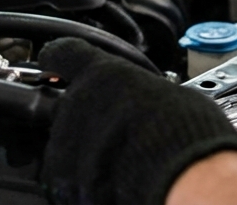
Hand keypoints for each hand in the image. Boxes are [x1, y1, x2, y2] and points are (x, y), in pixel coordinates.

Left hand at [38, 38, 236, 204]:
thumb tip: (148, 100)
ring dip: (88, 153)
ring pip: (68, 146)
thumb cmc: (181, 131)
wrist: (178, 177)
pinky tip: (116, 181)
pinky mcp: (63, 183)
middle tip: (118, 132)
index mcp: (100, 74)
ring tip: (123, 161)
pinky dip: (88, 182)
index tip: (55, 60)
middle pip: (67, 107)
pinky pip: (72, 178)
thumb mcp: (168, 94)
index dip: (60, 58)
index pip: (63, 54)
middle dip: (87, 120)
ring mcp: (64, 146)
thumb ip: (140, 93)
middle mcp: (73, 106)